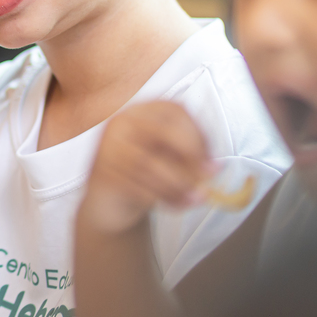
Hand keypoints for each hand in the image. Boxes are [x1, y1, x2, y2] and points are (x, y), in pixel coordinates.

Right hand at [81, 101, 215, 233]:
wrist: (109, 203)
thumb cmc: (144, 177)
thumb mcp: (169, 161)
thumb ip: (189, 158)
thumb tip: (214, 167)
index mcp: (142, 111)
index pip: (174, 110)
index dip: (199, 133)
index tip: (213, 157)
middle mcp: (122, 122)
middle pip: (162, 131)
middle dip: (191, 155)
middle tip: (209, 176)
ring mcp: (108, 146)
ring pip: (150, 163)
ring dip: (180, 184)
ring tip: (197, 198)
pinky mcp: (102, 173)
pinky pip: (136, 185)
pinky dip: (163, 198)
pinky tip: (177, 205)